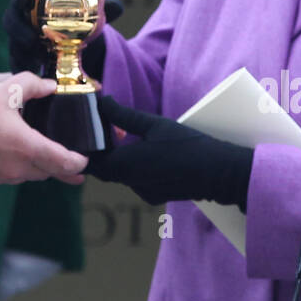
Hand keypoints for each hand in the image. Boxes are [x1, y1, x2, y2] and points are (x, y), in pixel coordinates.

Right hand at [0, 72, 87, 185]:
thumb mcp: (4, 91)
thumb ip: (31, 85)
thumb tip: (50, 86)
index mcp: (28, 148)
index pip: (63, 162)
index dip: (78, 164)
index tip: (85, 163)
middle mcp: (18, 168)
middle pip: (48, 172)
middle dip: (61, 169)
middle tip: (74, 168)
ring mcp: (0, 176)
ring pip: (28, 176)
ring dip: (38, 168)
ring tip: (44, 159)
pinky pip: (9, 176)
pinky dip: (17, 168)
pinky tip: (12, 157)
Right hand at [2, 0, 123, 80]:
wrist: (74, 46)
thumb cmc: (77, 22)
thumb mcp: (90, 15)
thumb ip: (102, 10)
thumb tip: (117, 6)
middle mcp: (22, 18)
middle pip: (10, 19)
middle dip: (17, 30)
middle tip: (31, 41)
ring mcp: (19, 39)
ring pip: (13, 43)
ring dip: (21, 52)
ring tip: (37, 61)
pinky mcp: (21, 57)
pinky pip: (17, 63)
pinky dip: (24, 70)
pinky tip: (33, 79)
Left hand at [86, 96, 252, 207]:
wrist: (219, 173)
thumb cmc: (188, 145)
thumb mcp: (155, 124)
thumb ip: (124, 116)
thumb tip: (102, 103)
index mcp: (126, 165)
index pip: (91, 162)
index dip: (83, 150)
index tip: (81, 134)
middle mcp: (131, 183)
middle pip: (104, 170)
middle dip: (99, 153)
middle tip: (100, 131)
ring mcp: (144, 192)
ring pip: (120, 176)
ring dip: (117, 160)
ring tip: (119, 138)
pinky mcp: (156, 196)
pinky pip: (135, 181)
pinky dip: (132, 168)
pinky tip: (143, 152)